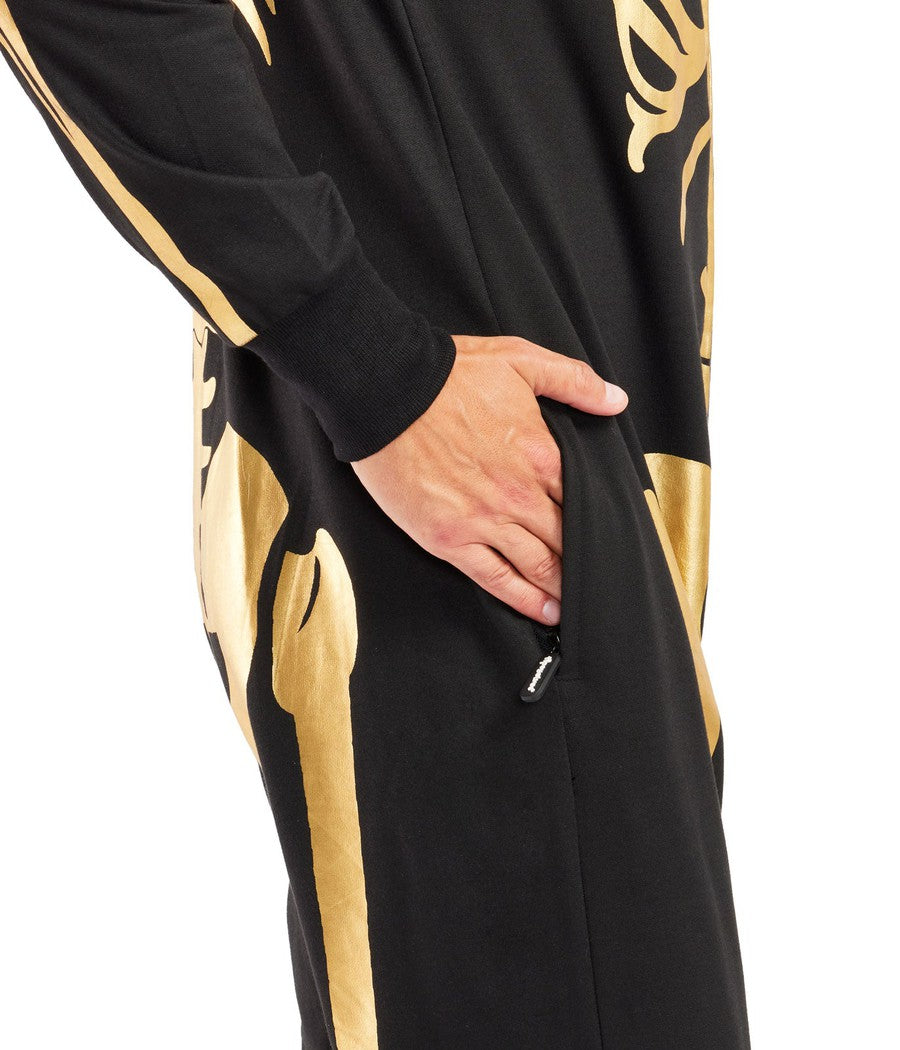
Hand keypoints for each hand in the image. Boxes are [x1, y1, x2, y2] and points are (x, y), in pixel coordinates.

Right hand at [349, 334, 627, 624]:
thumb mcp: (519, 359)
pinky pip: (495, 578)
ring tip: (579, 604)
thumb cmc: (448, 374)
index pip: (586, 501)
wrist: (386, 389)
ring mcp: (483, 520)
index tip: (615, 539)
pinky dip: (523, 599)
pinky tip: (543, 612)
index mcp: (541, 454)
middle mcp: (519, 494)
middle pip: (567, 540)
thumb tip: (616, 399)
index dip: (602, 522)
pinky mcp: (449, 538)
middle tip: (604, 580)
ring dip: (562, 587)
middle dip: (587, 562)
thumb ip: (573, 381)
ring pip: (537, 565)